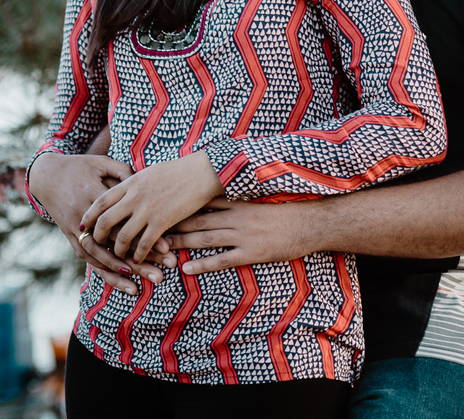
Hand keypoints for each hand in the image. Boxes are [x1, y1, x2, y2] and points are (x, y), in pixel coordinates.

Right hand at [28, 152, 171, 292]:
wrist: (46, 174)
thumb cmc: (81, 166)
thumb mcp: (103, 163)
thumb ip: (125, 172)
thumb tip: (147, 183)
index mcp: (94, 196)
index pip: (123, 221)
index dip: (144, 235)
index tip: (166, 247)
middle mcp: (83, 216)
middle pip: (113, 243)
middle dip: (137, 262)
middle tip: (161, 275)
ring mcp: (74, 228)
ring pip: (97, 256)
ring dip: (118, 273)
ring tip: (139, 287)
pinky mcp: (68, 235)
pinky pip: (85, 256)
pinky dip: (101, 269)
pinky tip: (118, 280)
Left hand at [82, 152, 224, 263]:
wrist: (202, 172)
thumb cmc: (179, 170)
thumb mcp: (149, 172)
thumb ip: (134, 183)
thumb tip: (123, 191)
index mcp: (130, 183)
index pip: (100, 201)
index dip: (90, 215)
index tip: (85, 224)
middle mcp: (134, 197)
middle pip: (106, 221)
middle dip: (98, 236)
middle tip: (97, 243)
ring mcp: (148, 210)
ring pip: (123, 236)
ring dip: (118, 249)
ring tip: (118, 254)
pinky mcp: (162, 222)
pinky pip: (144, 244)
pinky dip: (139, 254)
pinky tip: (138, 258)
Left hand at [166, 198, 312, 274]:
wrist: (312, 222)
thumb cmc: (289, 209)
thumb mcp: (263, 198)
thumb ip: (241, 198)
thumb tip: (220, 195)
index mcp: (239, 202)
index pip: (203, 202)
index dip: (181, 205)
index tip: (160, 207)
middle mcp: (237, 216)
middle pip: (198, 220)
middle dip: (174, 225)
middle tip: (150, 229)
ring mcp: (244, 235)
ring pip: (205, 239)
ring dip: (182, 244)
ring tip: (161, 248)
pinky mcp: (251, 252)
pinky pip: (222, 260)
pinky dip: (202, 264)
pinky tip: (186, 269)